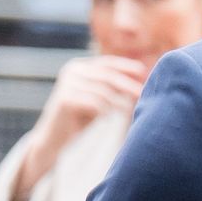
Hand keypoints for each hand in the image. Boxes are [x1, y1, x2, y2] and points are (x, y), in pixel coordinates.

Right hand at [10, 56, 147, 200]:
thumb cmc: (82, 116)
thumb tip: (144, 74)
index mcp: (79, 66)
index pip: (108, 63)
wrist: (56, 137)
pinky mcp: (64, 99)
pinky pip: (94, 102)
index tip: (145, 74)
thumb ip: (115, 84)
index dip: (128, 67)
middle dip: (128, 85)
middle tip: (142, 94)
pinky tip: (107, 118)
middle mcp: (72, 71)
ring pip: (103, 90)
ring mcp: (66, 84)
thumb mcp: (100, 95)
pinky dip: (104, 110)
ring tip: (126, 111)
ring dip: (118, 102)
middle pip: (108, 75)